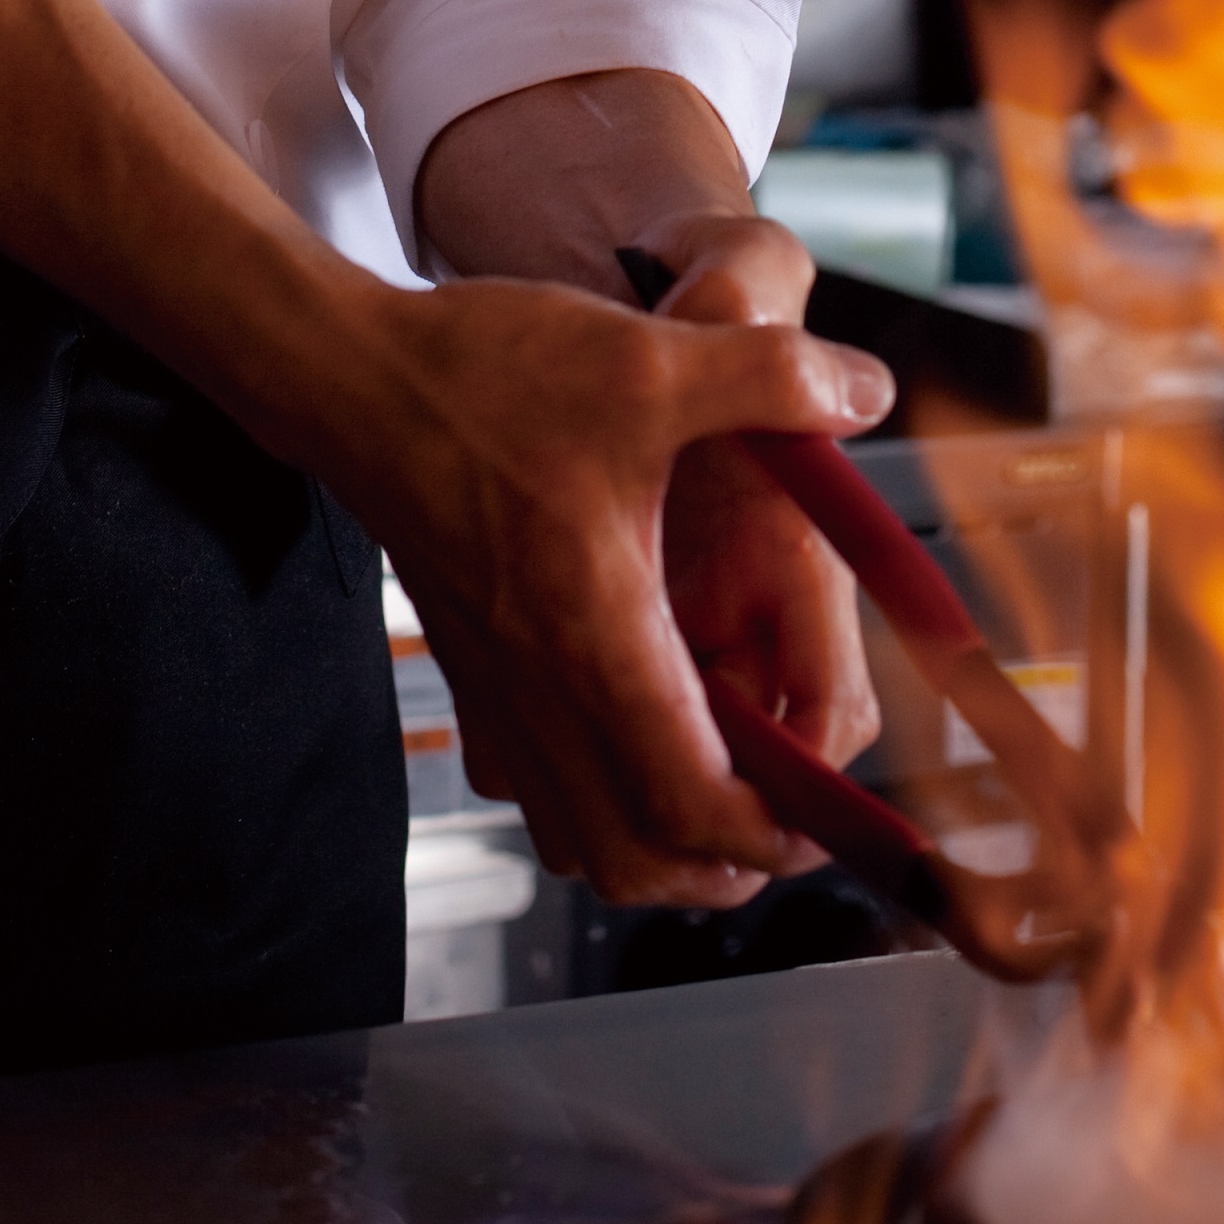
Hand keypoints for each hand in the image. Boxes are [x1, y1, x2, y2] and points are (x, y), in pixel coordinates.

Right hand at [354, 265, 892, 908]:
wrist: (355, 381)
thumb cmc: (487, 377)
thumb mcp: (649, 361)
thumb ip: (770, 375)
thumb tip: (868, 390)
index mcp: (598, 640)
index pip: (696, 804)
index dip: (777, 829)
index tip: (832, 806)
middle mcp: (542, 693)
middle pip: (641, 860)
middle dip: (729, 862)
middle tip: (792, 814)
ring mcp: (498, 695)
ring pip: (584, 842)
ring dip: (665, 843)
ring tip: (730, 789)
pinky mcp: (473, 678)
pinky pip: (541, 795)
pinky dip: (600, 806)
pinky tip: (641, 739)